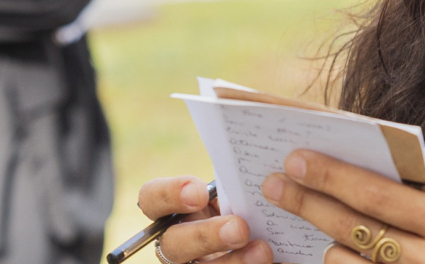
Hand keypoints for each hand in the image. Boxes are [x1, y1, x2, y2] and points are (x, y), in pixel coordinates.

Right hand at [137, 176, 272, 263]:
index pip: (152, 199)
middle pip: (174, 243)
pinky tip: (272, 259)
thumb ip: (232, 185)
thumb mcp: (235, 192)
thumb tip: (255, 170)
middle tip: (239, 228)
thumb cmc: (245, 204)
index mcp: (175, 209)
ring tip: (262, 250)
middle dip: (205, 236)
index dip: (169, 195)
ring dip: (232, 261)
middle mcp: (177, 241)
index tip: (198, 192)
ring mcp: (194, 263)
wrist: (266, 231)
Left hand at [260, 149, 424, 263]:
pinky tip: (338, 252)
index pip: (380, 194)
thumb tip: (389, 145)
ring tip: (319, 222)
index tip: (297, 157)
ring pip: (345, 261)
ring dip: (326, 239)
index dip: (334, 175)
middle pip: (353, 226)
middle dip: (308, 200)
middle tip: (274, 182)